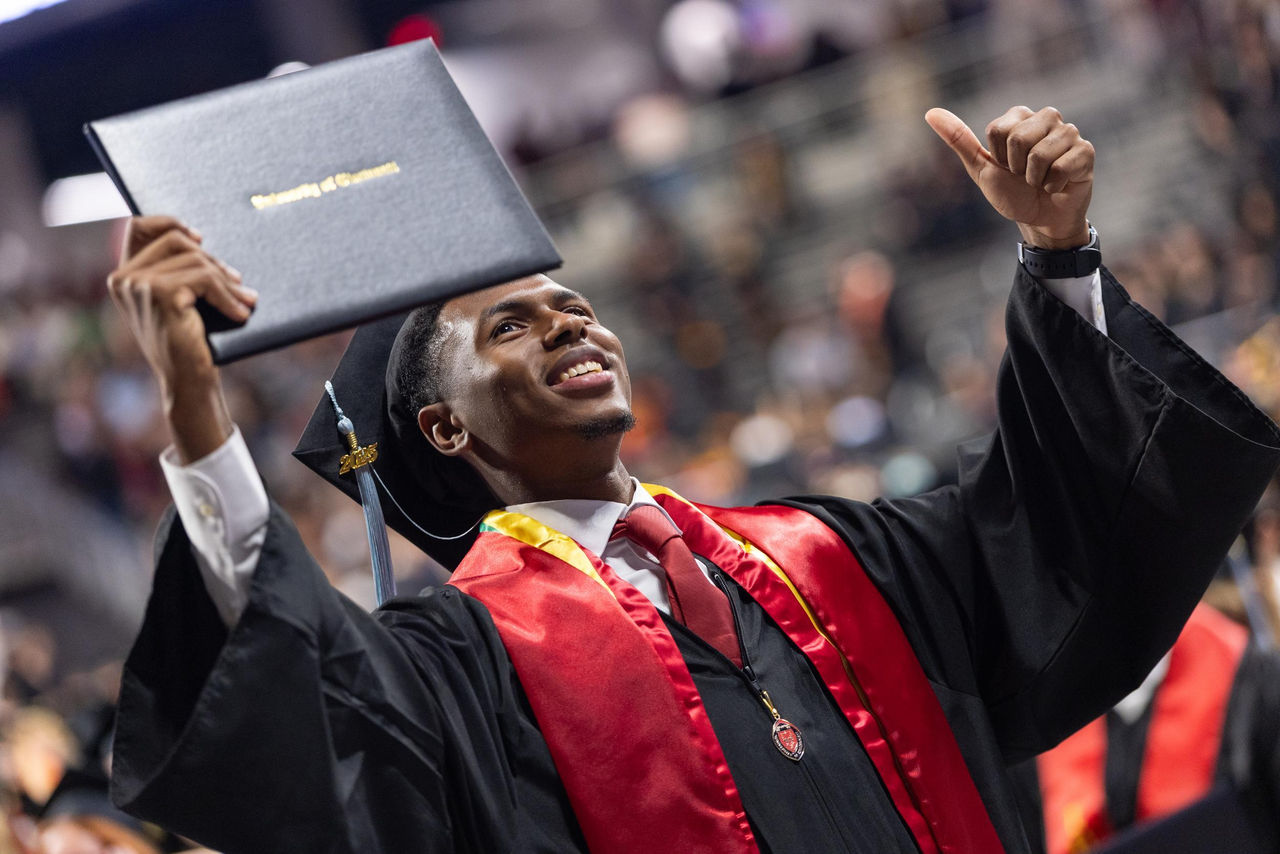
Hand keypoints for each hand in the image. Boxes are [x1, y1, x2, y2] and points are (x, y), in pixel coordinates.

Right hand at [107, 216, 256, 461]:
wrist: (187, 383)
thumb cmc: (189, 343)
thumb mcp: (181, 301)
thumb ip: (179, 271)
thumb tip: (200, 238)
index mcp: (123, 276)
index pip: (139, 227)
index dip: (170, 223)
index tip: (201, 238)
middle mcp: (123, 278)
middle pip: (177, 241)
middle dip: (213, 260)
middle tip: (238, 283)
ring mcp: (138, 285)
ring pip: (196, 261)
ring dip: (227, 281)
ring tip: (246, 299)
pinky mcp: (160, 294)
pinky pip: (205, 279)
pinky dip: (228, 295)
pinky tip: (241, 313)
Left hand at [926, 106, 1093, 249]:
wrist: (1039, 220)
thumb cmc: (1011, 193)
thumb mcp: (981, 168)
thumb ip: (959, 140)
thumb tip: (930, 113)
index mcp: (1020, 117)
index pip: (998, 129)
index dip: (998, 156)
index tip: (1006, 166)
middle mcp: (1047, 118)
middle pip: (1019, 137)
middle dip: (1016, 166)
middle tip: (1024, 175)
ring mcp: (1068, 133)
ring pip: (1041, 153)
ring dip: (1034, 178)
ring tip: (1041, 180)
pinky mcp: (1085, 151)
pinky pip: (1062, 166)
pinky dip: (1054, 184)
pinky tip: (1058, 185)